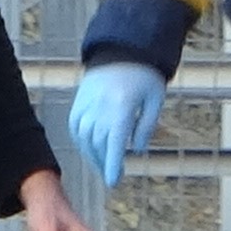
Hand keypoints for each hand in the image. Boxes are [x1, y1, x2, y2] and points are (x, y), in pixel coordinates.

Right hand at [66, 60, 166, 185]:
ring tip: (102, 165)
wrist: (123, 49)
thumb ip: (146, 126)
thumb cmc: (144, 76)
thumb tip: (136, 149)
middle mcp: (100, 106)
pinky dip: (81, 140)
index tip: (112, 181)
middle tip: (113, 176)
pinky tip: (90, 148)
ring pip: (84, 137)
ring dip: (92, 154)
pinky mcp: (80, 100)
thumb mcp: (154, 100)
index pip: (114, 142)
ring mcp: (87, 102)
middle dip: (104, 162)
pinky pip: (76, 126)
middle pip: (98, 143)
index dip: (112, 163)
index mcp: (120, 107)